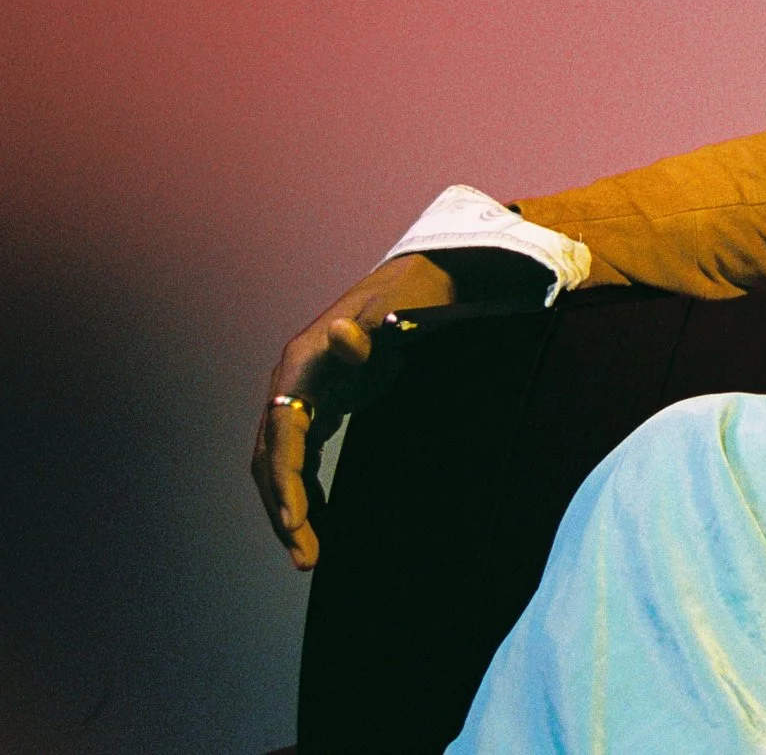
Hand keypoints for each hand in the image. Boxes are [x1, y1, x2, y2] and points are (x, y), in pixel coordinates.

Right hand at [251, 246, 550, 568]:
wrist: (418, 282)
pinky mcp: (319, 406)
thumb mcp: (398, 310)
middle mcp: (291, 382)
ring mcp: (302, 395)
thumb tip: (340, 335)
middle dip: (284, 510)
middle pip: (271, 458)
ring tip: (310, 557)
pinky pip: (300, 459)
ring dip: (291, 509)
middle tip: (306, 559)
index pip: (281, 434)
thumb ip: (369, 331)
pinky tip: (319, 525)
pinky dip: (305, 492)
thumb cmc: (411, 297)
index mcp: (301, 364)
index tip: (296, 524)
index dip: (285, 482)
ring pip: (281, 464)